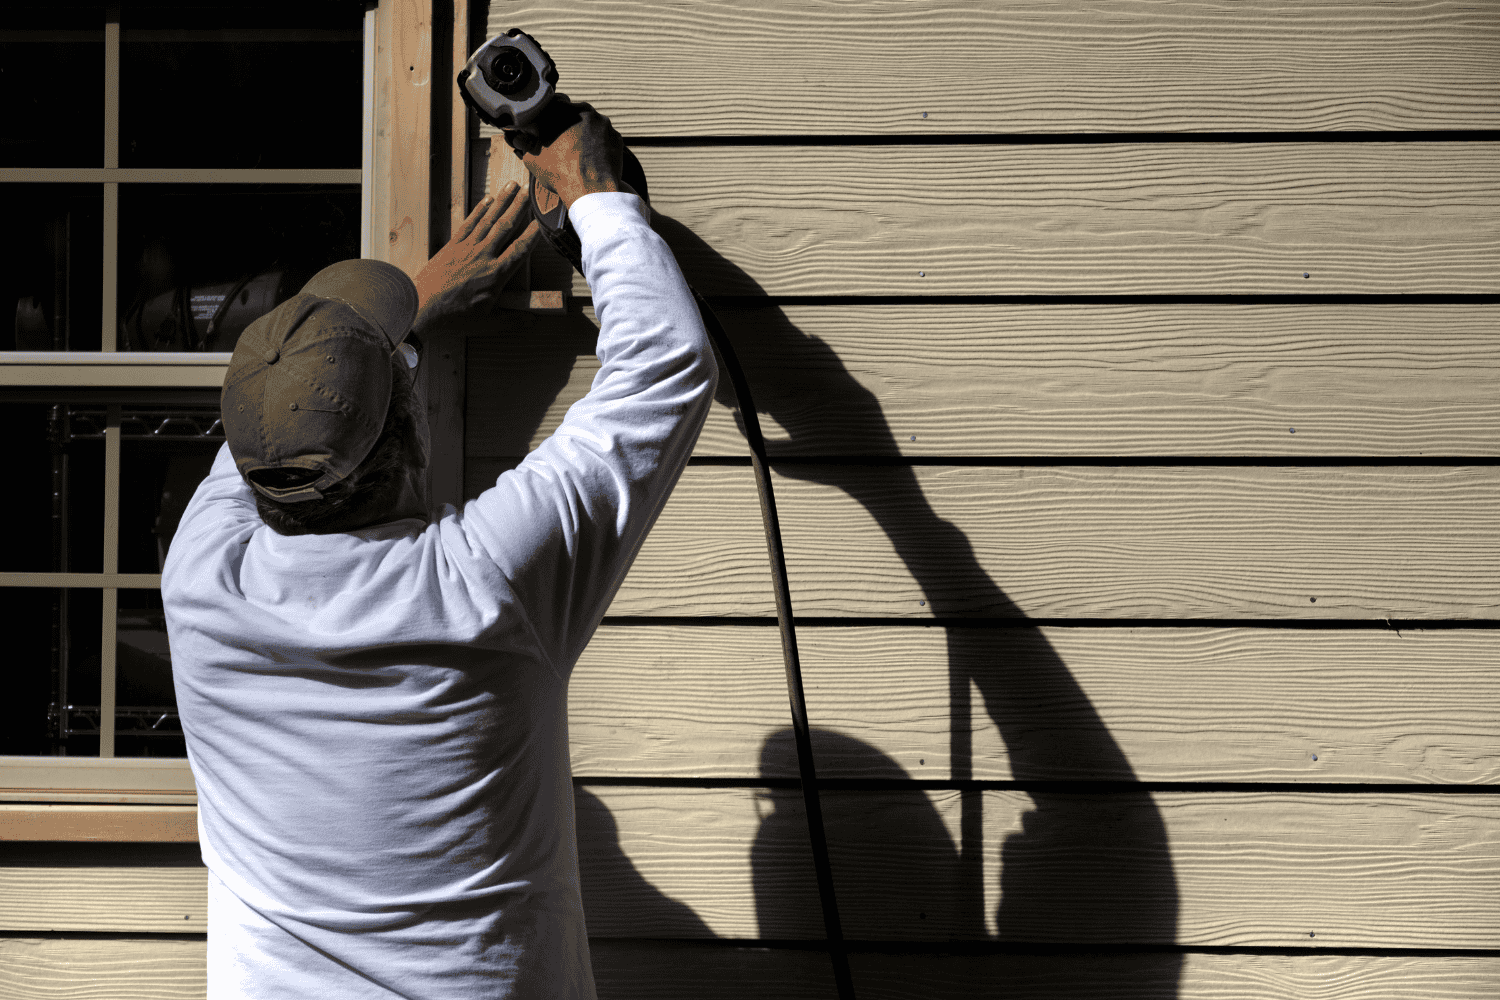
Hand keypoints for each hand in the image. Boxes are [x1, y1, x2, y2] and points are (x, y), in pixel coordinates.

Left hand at [412, 182, 539, 329]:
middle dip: (519, 207)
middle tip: (530, 190)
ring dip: (502, 201)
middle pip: (505, 227)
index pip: (519, 250)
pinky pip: (469, 223)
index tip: (542, 221)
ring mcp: (467, 248)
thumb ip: (512, 320)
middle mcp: (483, 256)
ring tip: (512, 186)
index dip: (532, 234)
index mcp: (495, 275)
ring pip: (489, 220)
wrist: (421, 307)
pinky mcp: (452, 245)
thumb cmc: (454, 318)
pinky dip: (479, 210)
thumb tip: (533, 322)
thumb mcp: (487, 323)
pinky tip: (488, 200)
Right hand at [503, 96, 634, 208]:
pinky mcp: (616, 137)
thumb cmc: (560, 172)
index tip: (547, 127)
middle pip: (573, 114)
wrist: (590, 189)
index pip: (552, 104)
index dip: (548, 118)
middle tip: (562, 143)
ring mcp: (603, 123)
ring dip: (584, 135)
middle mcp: (584, 110)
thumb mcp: (531, 157)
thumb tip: (520, 139)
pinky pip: (604, 138)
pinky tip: (591, 159)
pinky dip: (598, 145)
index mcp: (561, 110)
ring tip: (577, 154)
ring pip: (590, 125)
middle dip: (567, 126)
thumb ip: (525, 142)